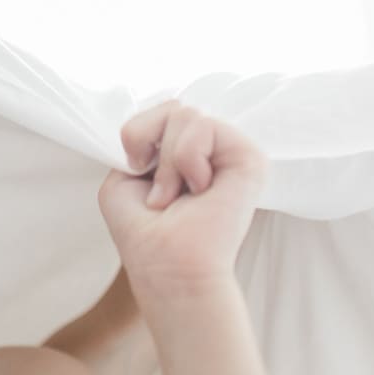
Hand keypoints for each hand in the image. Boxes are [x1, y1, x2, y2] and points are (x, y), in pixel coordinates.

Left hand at [97, 101, 265, 301]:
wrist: (169, 267)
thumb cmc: (144, 233)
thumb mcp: (124, 176)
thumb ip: (141, 135)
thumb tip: (169, 109)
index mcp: (188, 154)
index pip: (165, 110)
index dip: (139, 134)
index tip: (137, 171)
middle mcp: (213, 150)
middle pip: (173, 107)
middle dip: (150, 147)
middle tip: (160, 194)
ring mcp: (231, 152)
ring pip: (186, 115)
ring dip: (168, 163)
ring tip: (178, 196)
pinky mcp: (249, 157)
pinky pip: (205, 126)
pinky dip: (186, 159)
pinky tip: (199, 189)